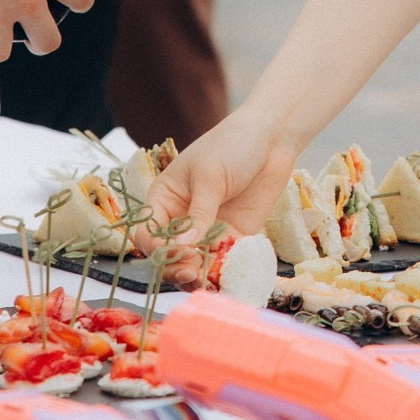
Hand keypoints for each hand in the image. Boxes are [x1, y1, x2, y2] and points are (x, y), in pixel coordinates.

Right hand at [141, 106, 297, 281]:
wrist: (271, 138)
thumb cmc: (232, 145)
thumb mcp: (210, 177)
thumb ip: (199, 213)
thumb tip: (183, 247)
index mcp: (164, 200)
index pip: (147, 234)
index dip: (157, 249)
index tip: (178, 252)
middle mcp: (181, 219)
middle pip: (167, 255)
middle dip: (175, 267)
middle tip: (191, 273)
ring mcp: (206, 229)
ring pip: (192, 263)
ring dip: (196, 276)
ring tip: (206, 281)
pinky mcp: (232, 236)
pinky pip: (220, 261)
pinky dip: (220, 272)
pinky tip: (225, 277)